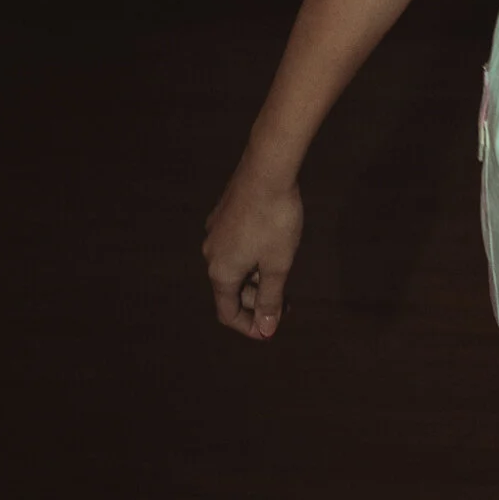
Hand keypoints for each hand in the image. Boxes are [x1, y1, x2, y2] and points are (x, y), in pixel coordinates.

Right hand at [203, 162, 302, 340]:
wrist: (267, 170)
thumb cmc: (275, 221)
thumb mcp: (278, 265)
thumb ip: (271, 299)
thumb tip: (266, 330)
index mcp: (220, 272)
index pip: (228, 313)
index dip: (249, 326)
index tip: (272, 328)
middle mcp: (211, 254)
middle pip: (230, 290)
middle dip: (256, 300)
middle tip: (287, 300)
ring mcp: (215, 231)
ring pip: (233, 266)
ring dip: (255, 277)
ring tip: (282, 271)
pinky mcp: (223, 213)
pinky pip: (235, 246)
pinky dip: (251, 256)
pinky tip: (272, 246)